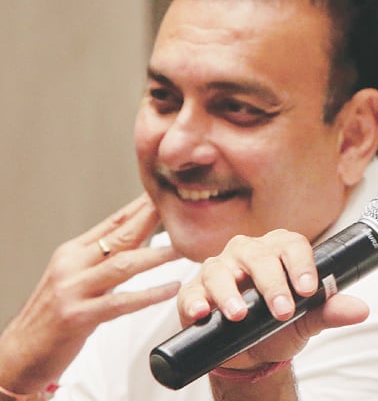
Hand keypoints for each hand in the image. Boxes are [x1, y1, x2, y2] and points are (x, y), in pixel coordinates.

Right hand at [0, 194, 180, 394]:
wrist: (19, 354)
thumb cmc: (51, 319)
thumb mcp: (74, 280)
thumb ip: (102, 261)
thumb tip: (136, 241)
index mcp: (72, 253)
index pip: (112, 223)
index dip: (140, 208)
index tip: (165, 196)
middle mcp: (72, 266)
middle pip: (121, 236)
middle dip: (152, 220)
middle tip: (179, 210)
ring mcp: (73, 290)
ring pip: (124, 264)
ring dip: (157, 256)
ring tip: (184, 250)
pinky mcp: (78, 316)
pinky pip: (121, 302)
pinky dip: (149, 295)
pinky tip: (170, 289)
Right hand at [177, 229, 368, 369]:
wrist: (252, 352)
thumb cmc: (279, 324)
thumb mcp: (307, 319)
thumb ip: (330, 311)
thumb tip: (361, 310)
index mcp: (279, 251)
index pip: (292, 244)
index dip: (301, 264)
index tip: (307, 289)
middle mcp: (248, 253)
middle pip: (258, 256)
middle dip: (271, 283)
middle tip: (281, 311)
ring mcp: (219, 270)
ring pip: (221, 269)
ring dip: (230, 291)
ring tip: (239, 313)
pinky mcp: (195, 292)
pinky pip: (192, 292)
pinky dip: (195, 301)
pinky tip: (203, 313)